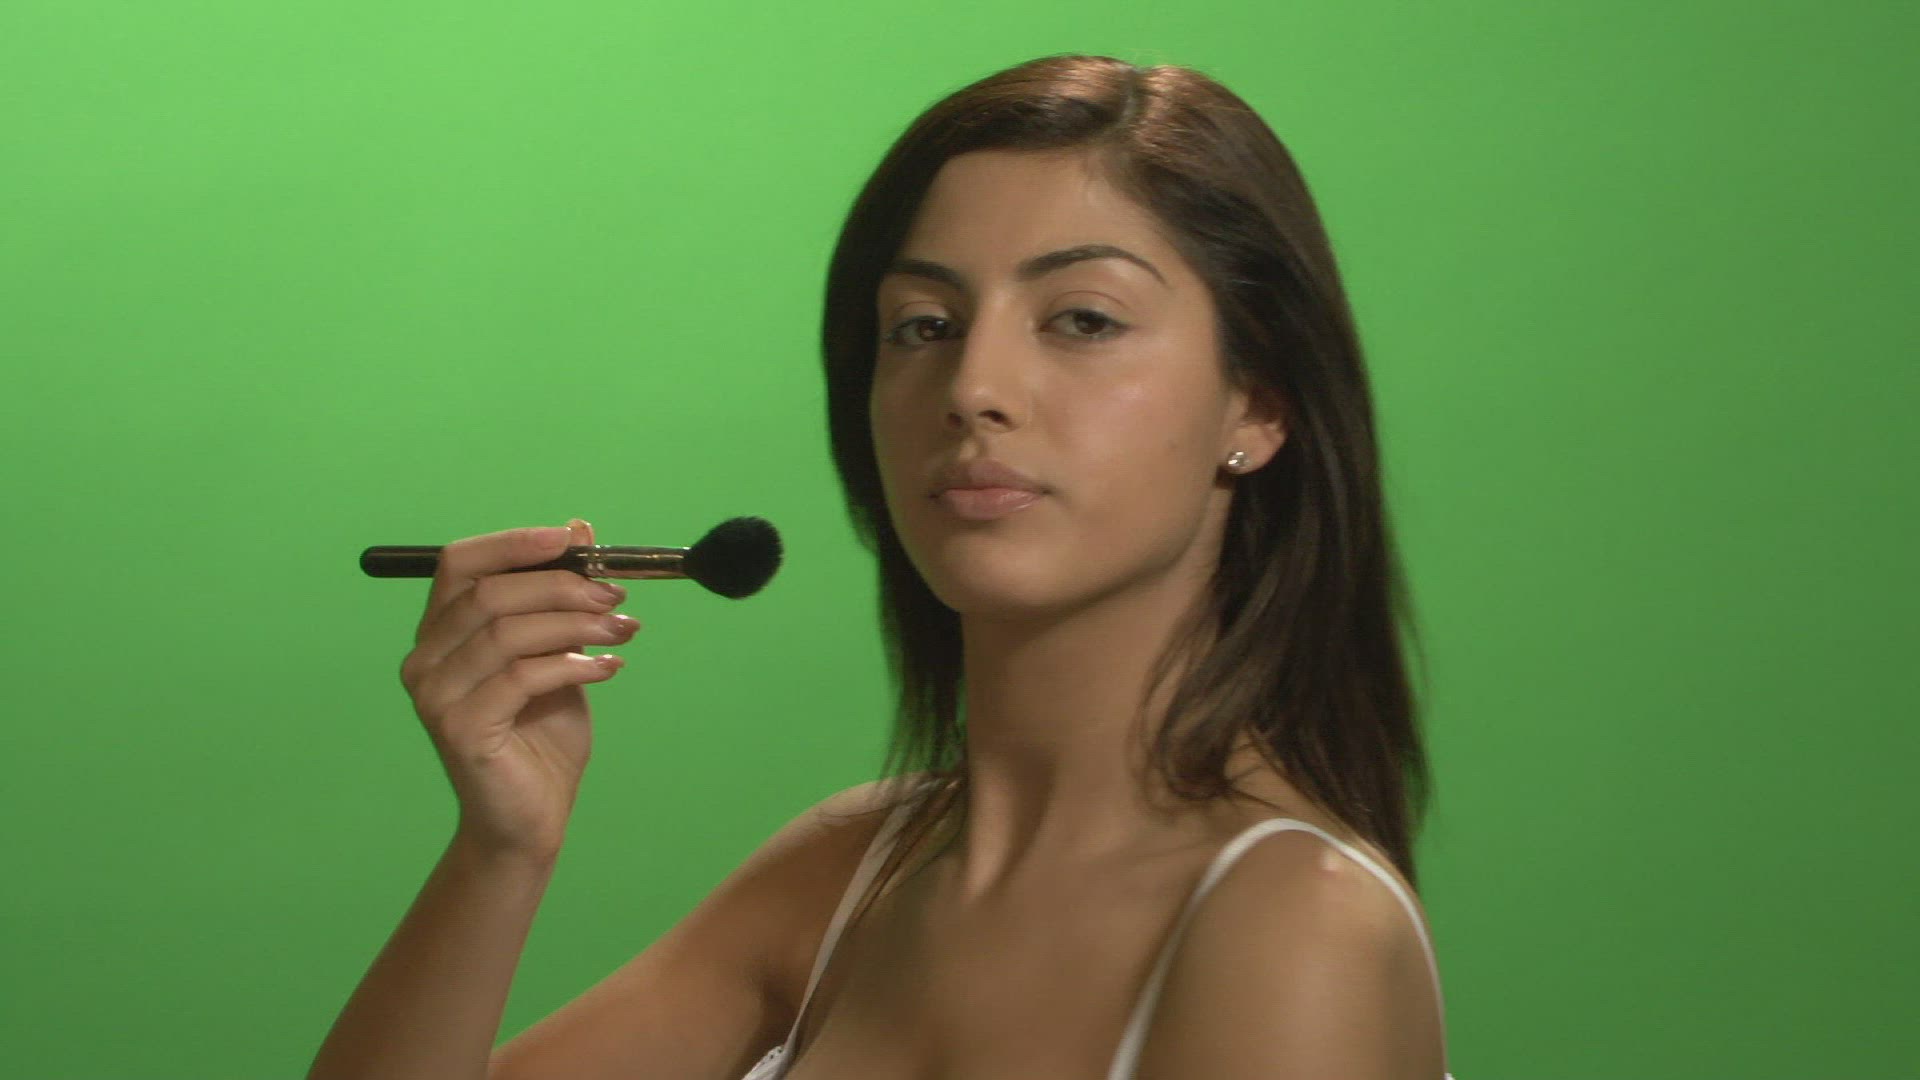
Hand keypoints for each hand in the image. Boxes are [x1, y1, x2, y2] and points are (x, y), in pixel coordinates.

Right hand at [397, 518, 639, 859]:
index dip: (513, 542)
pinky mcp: (459, 730)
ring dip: (575, 625)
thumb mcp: (558, 653)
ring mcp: (435, 696)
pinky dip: (571, 665)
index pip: (461, 564)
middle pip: (490, 595)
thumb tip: (580, 530)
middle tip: (616, 597)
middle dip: (562, 587)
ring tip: (621, 632)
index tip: (572, 540)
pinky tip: (607, 669)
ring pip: (507, 633)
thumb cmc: (541, 735)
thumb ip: (559, 598)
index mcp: (440, 632)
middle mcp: (425, 659)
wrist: (530, 818)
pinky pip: (520, 678)